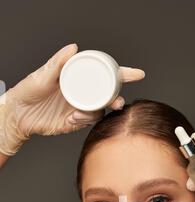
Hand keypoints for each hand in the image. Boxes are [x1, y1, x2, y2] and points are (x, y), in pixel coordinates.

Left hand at [0, 43, 144, 155]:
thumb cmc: (29, 90)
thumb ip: (58, 62)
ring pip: (99, 111)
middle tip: (116, 101)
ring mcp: (80, 108)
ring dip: (95, 112)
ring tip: (78, 113)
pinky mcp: (74, 123)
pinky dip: (83, 120)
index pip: (105, 75)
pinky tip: (71, 118)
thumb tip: (74, 47)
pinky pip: (87, 122)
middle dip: (116, 99)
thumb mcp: (43, 74)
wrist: (18, 115)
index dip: (123, 74)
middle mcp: (82, 93)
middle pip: (108, 96)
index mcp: (78, 79)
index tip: (138, 74)